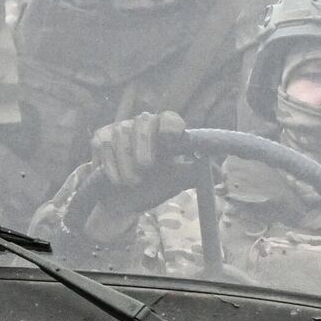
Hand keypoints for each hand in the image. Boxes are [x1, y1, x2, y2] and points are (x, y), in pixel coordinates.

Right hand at [82, 111, 189, 237]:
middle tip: (146, 168)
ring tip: (132, 182)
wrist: (123, 201)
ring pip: (122, 136)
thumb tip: (219, 174)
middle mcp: (143, 124)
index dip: (170, 127)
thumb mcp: (175, 182)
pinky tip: (116, 179)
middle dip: (144, 146)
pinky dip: (111, 165)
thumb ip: (193, 174)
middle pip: (144, 122)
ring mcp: (121, 128)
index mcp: (165, 131)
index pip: (170, 118)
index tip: (171, 141)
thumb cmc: (154, 186)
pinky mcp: (101, 137)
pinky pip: (105, 145)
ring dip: (127, 164)